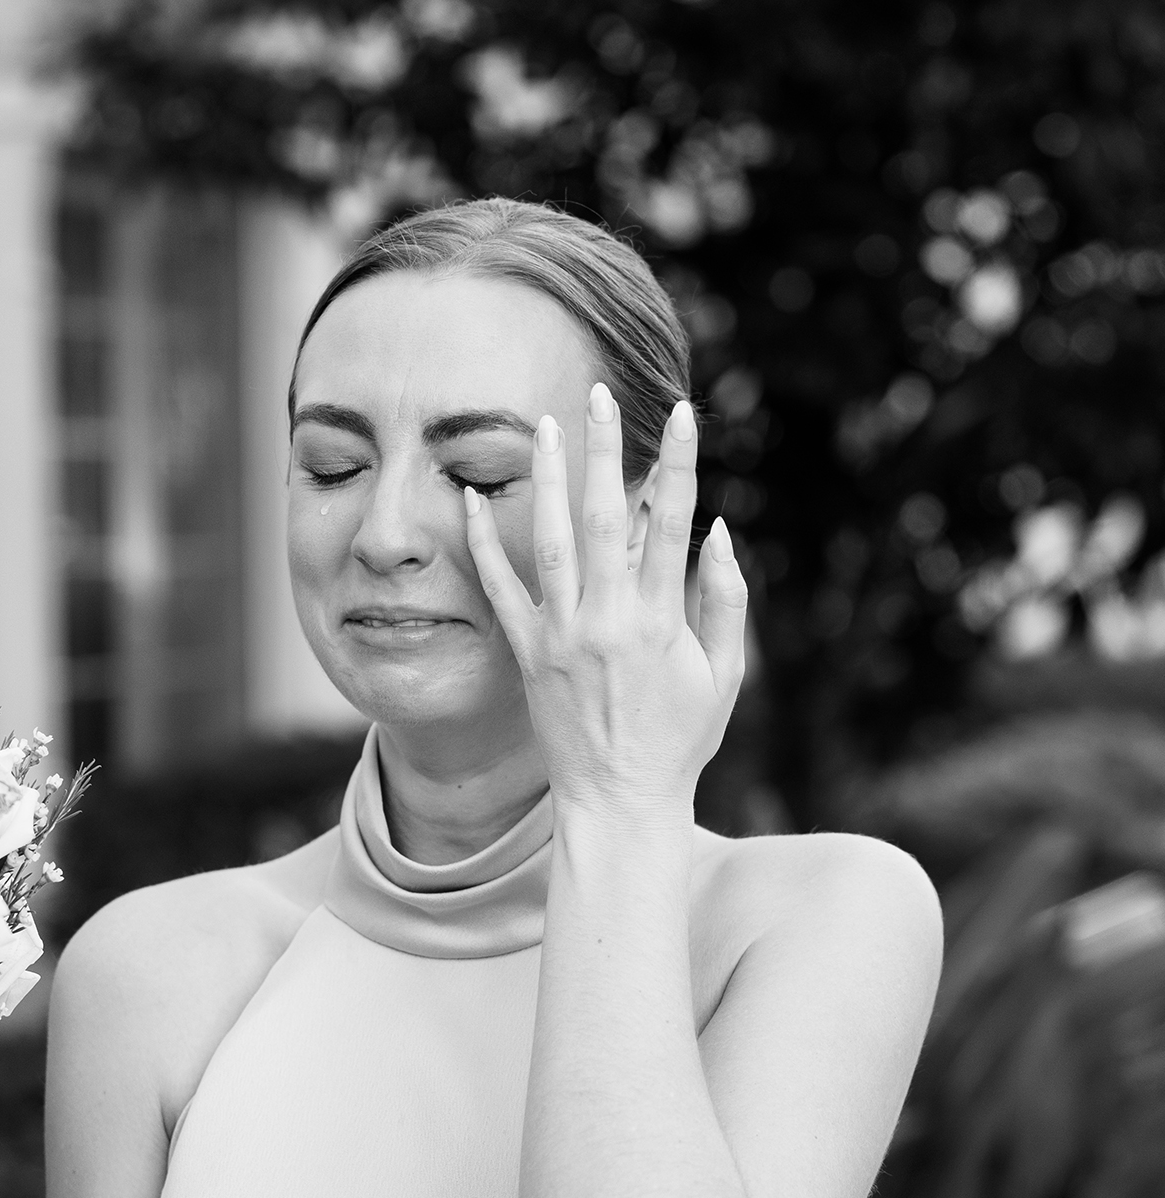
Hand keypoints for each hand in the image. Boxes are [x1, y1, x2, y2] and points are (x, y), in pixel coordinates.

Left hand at [463, 387, 748, 816]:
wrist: (618, 802)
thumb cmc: (679, 740)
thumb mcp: (724, 675)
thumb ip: (726, 601)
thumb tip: (721, 530)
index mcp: (660, 622)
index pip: (671, 525)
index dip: (678, 465)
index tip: (683, 415)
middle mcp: (607, 621)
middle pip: (603, 519)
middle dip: (603, 451)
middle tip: (599, 394)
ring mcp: (561, 636)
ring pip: (549, 541)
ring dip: (545, 479)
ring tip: (543, 425)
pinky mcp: (527, 653)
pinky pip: (500, 589)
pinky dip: (483, 543)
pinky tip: (470, 499)